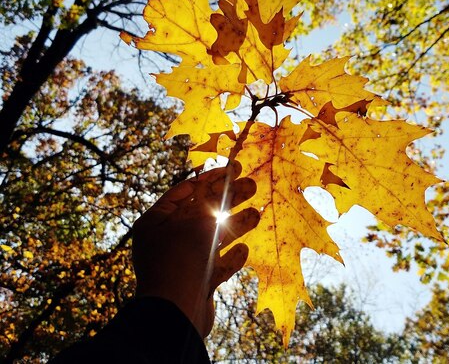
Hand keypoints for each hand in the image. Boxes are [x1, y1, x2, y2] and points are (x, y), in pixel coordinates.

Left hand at [132, 164, 258, 336]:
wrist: (176, 313)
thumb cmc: (182, 259)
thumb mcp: (197, 220)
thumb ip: (212, 201)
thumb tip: (224, 185)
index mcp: (156, 222)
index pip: (185, 191)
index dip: (211, 179)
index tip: (233, 168)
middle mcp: (167, 240)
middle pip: (202, 212)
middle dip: (229, 199)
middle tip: (252, 184)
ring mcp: (182, 262)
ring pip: (213, 237)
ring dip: (236, 225)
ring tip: (258, 213)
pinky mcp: (197, 282)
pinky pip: (216, 264)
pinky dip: (231, 257)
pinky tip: (244, 249)